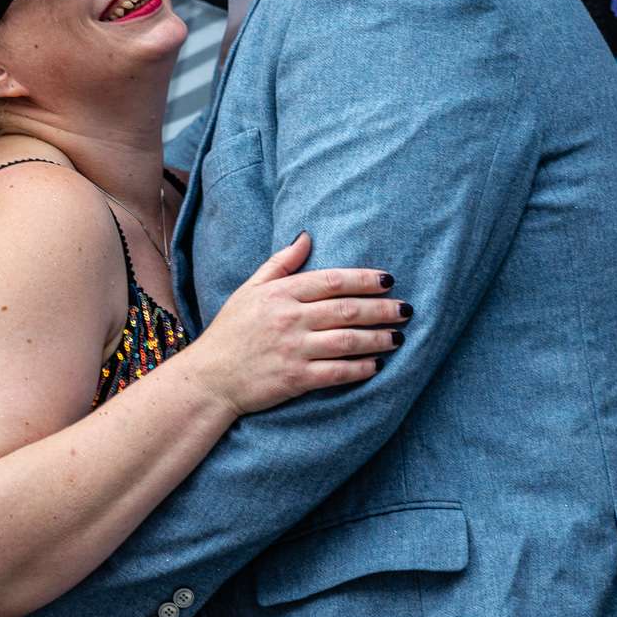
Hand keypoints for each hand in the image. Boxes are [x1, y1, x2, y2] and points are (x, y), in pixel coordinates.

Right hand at [187, 233, 407, 421]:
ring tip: (399, 336)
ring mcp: (293, 349)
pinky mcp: (295, 379)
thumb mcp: (250, 289)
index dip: (364, 279)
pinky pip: (337, 372)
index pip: (332, 280)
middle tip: (406, 309)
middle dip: (382, 309)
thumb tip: (306, 236)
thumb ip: (280, 263)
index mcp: (280, 293)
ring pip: (347, 341)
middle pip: (347, 310)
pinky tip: (377, 365)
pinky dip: (360, 368)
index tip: (389, 280)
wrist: (209, 377)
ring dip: (378, 338)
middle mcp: (289, 318)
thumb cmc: (231, 331)